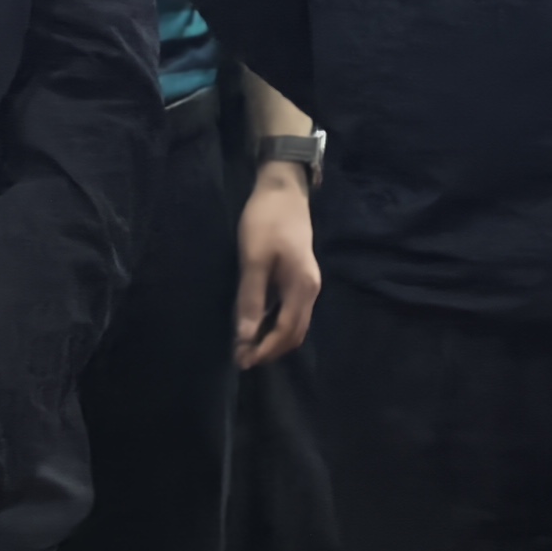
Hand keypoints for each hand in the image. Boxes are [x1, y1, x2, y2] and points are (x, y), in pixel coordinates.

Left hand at [235, 158, 321, 367]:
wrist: (283, 190)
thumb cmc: (266, 222)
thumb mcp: (253, 260)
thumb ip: (250, 299)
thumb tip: (245, 337)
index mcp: (302, 287)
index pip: (286, 332)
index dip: (264, 350)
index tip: (240, 360)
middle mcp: (310, 290)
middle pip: (295, 333)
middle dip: (270, 350)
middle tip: (241, 358)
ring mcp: (308, 284)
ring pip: (295, 325)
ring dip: (273, 339)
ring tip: (246, 345)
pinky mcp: (300, 278)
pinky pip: (292, 312)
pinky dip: (276, 325)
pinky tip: (257, 323)